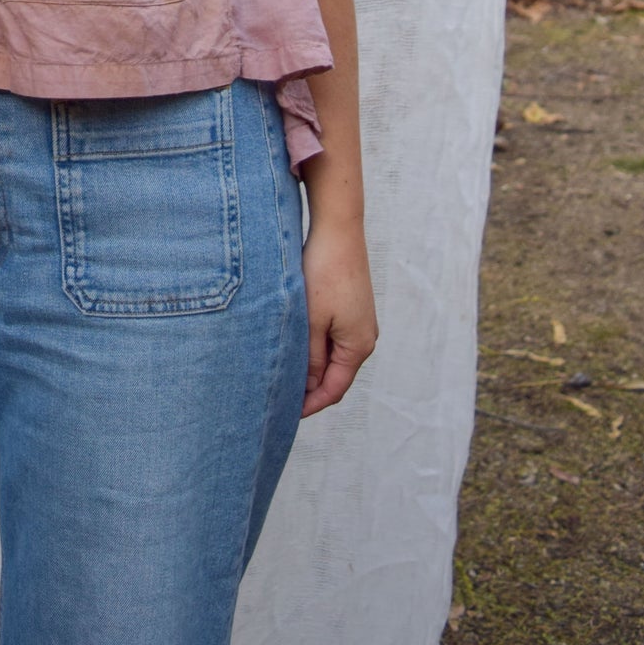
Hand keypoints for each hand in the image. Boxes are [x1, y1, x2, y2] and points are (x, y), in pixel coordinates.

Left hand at [300, 218, 376, 417]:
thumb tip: (308, 386)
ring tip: (283, 372)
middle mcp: (364, 338)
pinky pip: (334, 338)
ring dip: (311, 366)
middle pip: (335, 376)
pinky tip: (296, 344)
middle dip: (309, 388)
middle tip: (279, 397)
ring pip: (333, 356)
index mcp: (358, 346)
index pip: (333, 390)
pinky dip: (315, 347)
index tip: (285, 414)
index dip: (310, 405)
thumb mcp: (312, 320)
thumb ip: (310, 357)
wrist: (338, 229)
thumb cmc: (324, 272)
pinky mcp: (352, 308)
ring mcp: (360, 322)